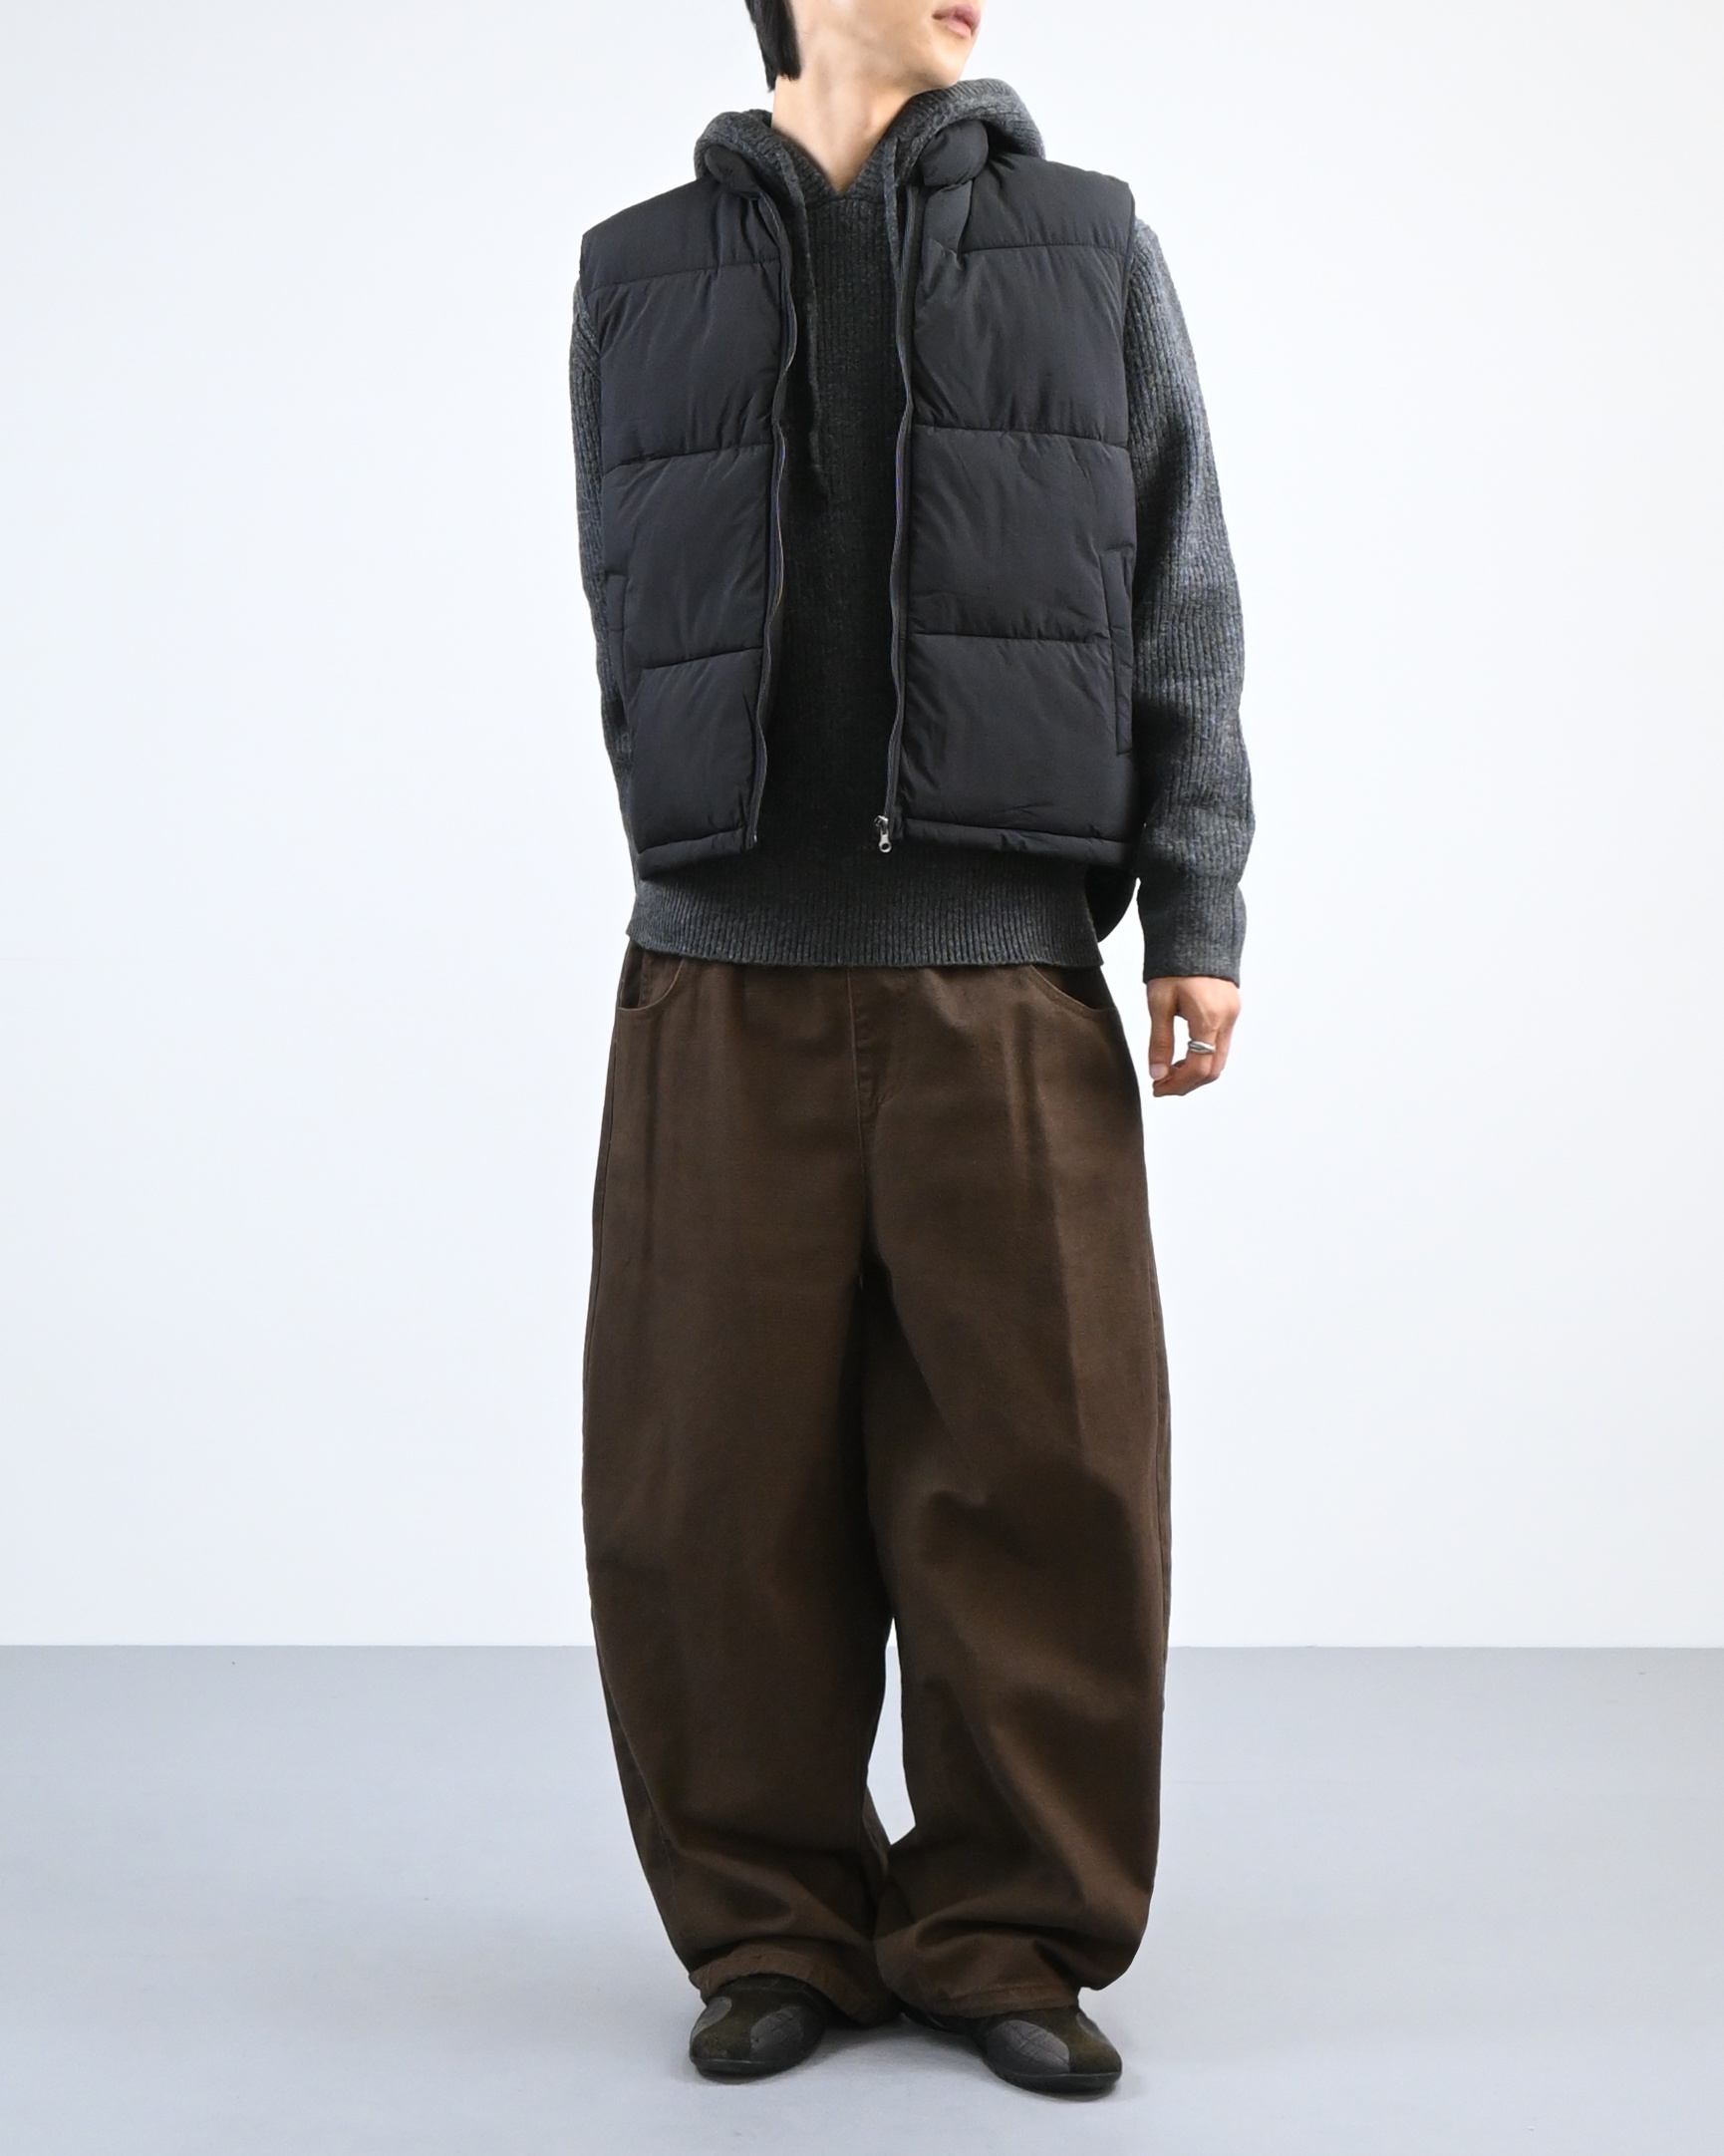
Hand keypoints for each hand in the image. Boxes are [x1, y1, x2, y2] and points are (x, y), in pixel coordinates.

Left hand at [1146, 976, 1239, 1096]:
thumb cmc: (1174, 967)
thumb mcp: (1159, 1004)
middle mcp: (1226, 1020)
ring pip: (1219, 1060)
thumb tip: (1157, 1074)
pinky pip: (1221, 1045)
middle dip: (1187, 1083)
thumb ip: (1159, 1041)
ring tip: (1168, 1073)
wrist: (1196, 936)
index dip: (1178, 1084)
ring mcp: (1232, 1016)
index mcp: (1208, 1018)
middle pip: (1213, 1069)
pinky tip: (1182, 1056)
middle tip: (1161, 1086)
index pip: (1199, 1067)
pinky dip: (1203, 1058)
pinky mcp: (1232, 1011)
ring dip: (1195, 1072)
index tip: (1158, 1089)